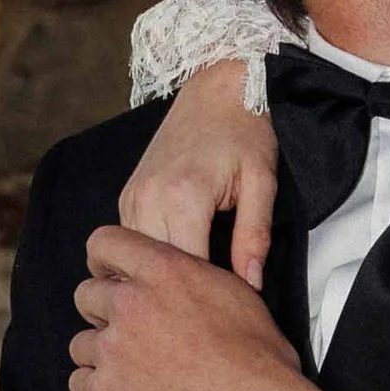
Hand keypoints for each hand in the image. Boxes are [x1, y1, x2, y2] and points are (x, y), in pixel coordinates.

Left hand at [71, 221, 333, 390]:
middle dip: (104, 313)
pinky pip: (79, 385)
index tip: (112, 278)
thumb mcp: (235, 296)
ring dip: (102, 356)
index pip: (105, 243)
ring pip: (81, 344)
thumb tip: (184, 280)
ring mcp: (113, 350)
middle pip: (86, 296)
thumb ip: (194, 279)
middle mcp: (130, 304)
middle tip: (133, 335)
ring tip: (136, 373)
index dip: (105, 261)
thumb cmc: (258, 359)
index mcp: (163, 271)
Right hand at [121, 59, 279, 289]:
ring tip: (191, 285)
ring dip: (161, 274)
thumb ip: (253, 237)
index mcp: (184, 197)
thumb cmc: (243, 131)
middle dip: (181, 289)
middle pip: (155, 270)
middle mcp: (148, 198)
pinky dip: (151, 255)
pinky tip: (177, 260)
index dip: (207, 293)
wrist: (217, 89)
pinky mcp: (128, 194)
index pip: (186, 270)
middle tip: (209, 301)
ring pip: (137, 259)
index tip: (227, 302)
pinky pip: (132, 240)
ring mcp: (132, 196)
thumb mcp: (261, 183)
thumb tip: (250, 284)